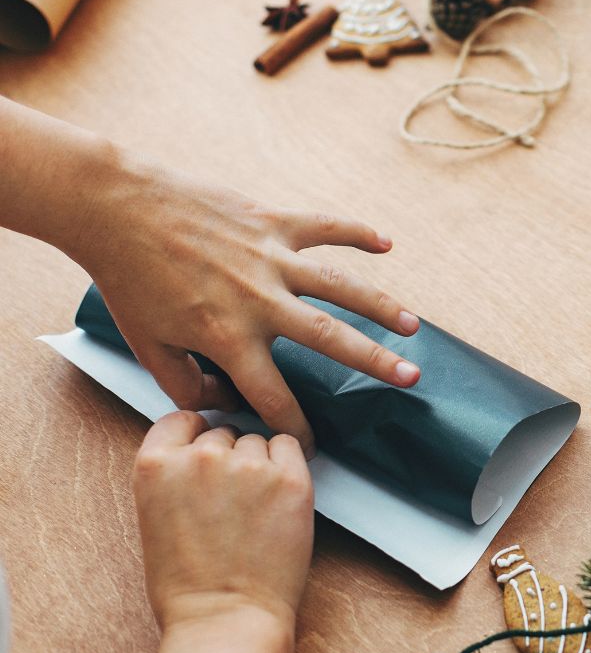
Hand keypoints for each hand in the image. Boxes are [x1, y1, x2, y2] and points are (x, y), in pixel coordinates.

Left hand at [73, 153, 420, 456]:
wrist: (116, 208)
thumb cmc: (128, 278)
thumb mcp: (147, 345)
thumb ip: (184, 384)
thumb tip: (219, 402)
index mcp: (228, 336)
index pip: (273, 396)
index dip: (294, 427)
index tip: (311, 444)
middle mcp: (259, 299)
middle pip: (329, 338)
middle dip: (373, 362)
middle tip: (410, 379)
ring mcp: (270, 257)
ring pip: (340, 284)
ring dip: (380, 304)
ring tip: (412, 325)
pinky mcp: (270, 221)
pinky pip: (324, 226)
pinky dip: (357, 232)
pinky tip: (387, 244)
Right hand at [134, 412, 312, 652]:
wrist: (224, 619)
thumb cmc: (186, 584)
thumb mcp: (155, 516)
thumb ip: (173, 474)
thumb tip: (199, 445)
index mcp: (155, 465)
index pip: (181, 419)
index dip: (195, 435)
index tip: (204, 450)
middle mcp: (201, 456)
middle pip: (224, 432)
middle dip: (230, 458)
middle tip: (232, 501)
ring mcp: (248, 465)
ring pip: (259, 441)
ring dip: (260, 464)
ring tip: (255, 510)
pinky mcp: (290, 478)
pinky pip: (292, 446)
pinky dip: (288, 465)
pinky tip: (280, 497)